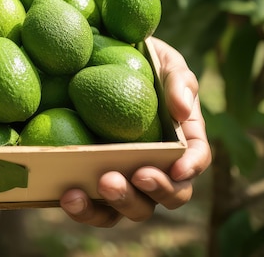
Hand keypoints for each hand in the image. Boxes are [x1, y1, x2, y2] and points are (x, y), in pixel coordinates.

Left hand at [59, 36, 211, 226]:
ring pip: (130, 207)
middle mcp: (154, 165)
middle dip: (154, 190)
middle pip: (166, 194)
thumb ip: (180, 81)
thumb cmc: (142, 60)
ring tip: (100, 185)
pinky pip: (92, 206)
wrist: (99, 56)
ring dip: (118, 204)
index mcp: (180, 140)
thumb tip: (182, 110)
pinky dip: (83, 208)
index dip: (190, 168)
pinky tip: (68, 196)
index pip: (195, 160)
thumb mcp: (165, 62)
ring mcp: (123, 176)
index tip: (176, 166)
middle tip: (135, 174)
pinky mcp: (91, 180)